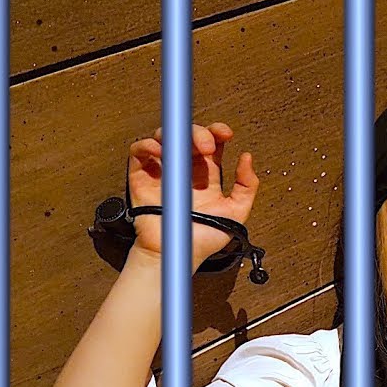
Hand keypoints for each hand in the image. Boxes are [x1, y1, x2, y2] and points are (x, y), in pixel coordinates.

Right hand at [126, 122, 259, 266]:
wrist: (177, 253)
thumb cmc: (203, 238)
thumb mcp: (236, 213)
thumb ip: (247, 187)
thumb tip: (247, 158)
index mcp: (207, 177)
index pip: (211, 145)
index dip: (217, 133)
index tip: (225, 133)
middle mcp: (185, 171)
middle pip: (189, 137)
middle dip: (200, 133)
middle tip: (207, 144)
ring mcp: (164, 172)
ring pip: (165, 138)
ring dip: (175, 135)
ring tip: (185, 147)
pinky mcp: (143, 177)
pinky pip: (139, 152)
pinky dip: (147, 145)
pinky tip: (159, 151)